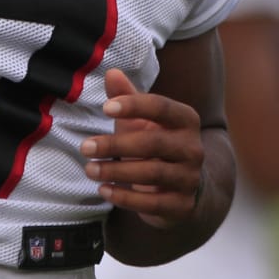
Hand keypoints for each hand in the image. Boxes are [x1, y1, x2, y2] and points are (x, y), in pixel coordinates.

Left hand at [81, 68, 203, 229]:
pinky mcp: (182, 204)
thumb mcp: (142, 121)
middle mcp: (193, 148)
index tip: (105, 108)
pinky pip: (152, 202)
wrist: (182, 188)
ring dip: (116, 171)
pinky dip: (125, 196)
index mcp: (186, 120)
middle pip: (154, 143)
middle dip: (116, 144)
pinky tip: (103, 190)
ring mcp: (190, 178)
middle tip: (85, 147)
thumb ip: (128, 97)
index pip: (162, 107)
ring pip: (153, 173)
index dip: (134, 105)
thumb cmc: (156, 145)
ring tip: (90, 169)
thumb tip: (111, 73)